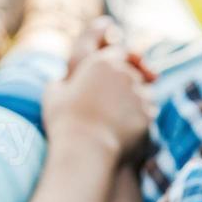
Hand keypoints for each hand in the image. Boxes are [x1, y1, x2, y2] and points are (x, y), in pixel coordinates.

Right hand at [42, 34, 155, 158]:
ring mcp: (139, 94)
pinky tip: (126, 130)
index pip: (119, 53)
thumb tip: (60, 84)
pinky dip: (140, 120)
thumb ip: (60, 83)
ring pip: (144, 93)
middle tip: (114, 101)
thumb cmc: (65, 120)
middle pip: (134, 73)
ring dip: (136, 101)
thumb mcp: (52, 95)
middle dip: (127, 84)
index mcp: (102, 63)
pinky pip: (148, 114)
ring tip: (118, 119)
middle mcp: (125, 74)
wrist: (85, 147)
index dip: (117, 63)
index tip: (112, 75)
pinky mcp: (148, 115)